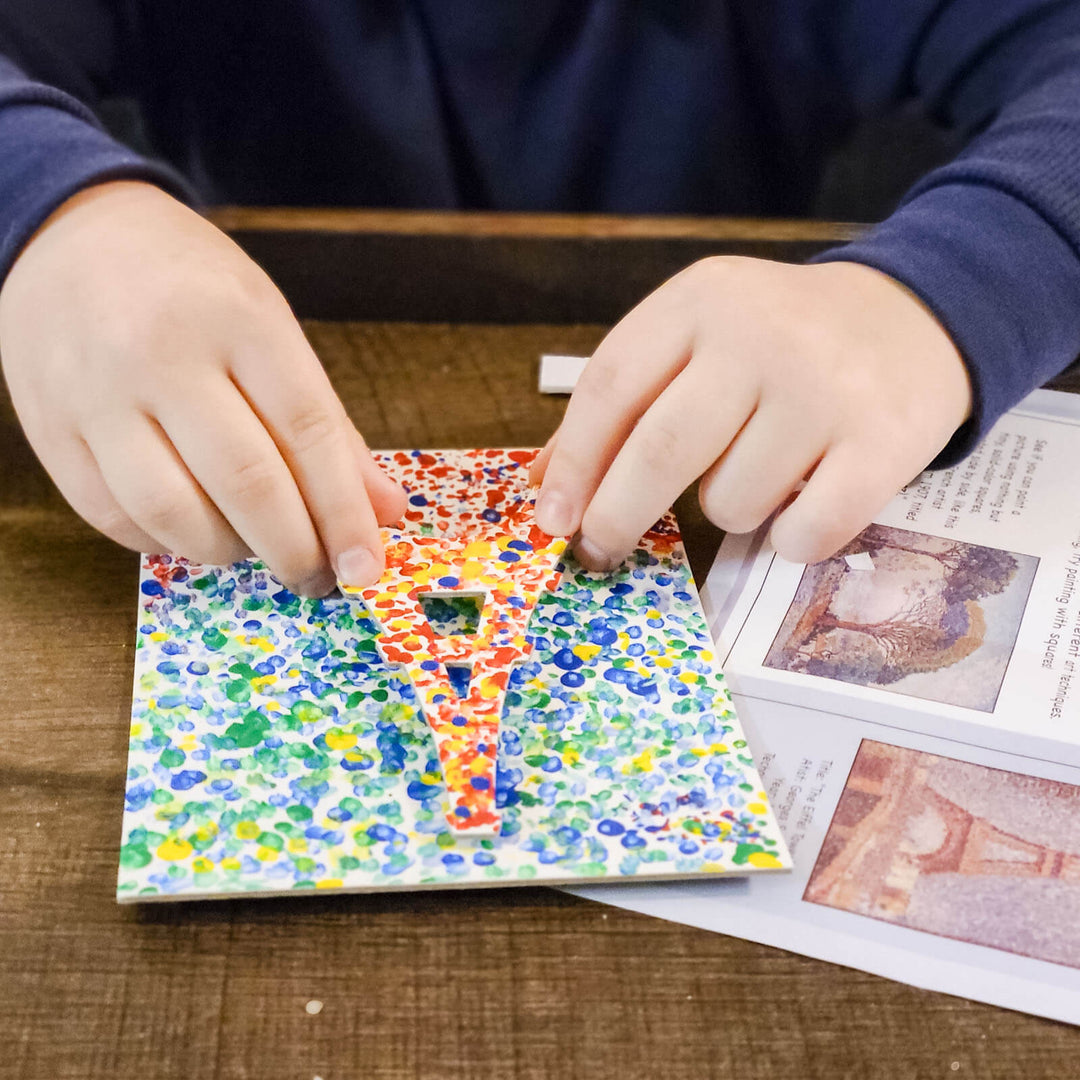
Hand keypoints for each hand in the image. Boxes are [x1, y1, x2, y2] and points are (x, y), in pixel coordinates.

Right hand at [0, 181, 405, 594]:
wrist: (72, 236)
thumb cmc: (193, 289)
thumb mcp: (271, 328)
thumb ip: (328, 424)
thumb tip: (385, 511)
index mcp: (238, 319)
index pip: (308, 432)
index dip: (344, 512)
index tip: (367, 567)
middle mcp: (162, 355)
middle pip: (246, 483)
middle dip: (294, 550)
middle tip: (318, 578)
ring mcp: (97, 394)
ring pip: (175, 514)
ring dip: (229, 552)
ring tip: (252, 545)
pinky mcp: (51, 429)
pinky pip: (115, 518)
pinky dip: (165, 543)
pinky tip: (193, 530)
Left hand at [532, 257, 971, 565]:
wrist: (916, 317)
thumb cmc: (781, 342)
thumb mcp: (697, 339)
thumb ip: (623, 403)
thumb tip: (544, 487)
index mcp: (702, 300)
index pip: (611, 386)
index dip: (572, 463)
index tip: (551, 520)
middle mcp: (761, 336)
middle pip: (661, 451)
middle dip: (617, 516)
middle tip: (601, 550)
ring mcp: (825, 389)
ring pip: (731, 501)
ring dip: (728, 510)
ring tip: (759, 474)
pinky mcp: (883, 444)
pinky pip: (802, 532)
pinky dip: (788, 538)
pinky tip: (802, 502)